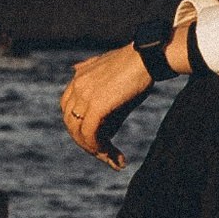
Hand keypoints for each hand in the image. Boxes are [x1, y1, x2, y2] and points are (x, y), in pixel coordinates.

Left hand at [60, 42, 152, 164]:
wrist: (149, 56)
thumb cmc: (138, 66)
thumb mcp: (116, 81)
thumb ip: (101, 93)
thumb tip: (100, 119)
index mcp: (78, 78)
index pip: (69, 110)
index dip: (80, 129)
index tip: (98, 141)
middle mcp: (77, 86)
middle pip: (71, 124)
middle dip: (87, 143)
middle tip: (107, 155)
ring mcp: (84, 95)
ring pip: (79, 132)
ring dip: (96, 150)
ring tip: (115, 160)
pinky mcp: (96, 105)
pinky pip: (90, 133)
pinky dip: (99, 147)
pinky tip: (114, 156)